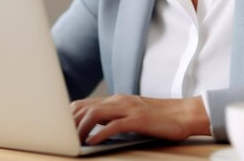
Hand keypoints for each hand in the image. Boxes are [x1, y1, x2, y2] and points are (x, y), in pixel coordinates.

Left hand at [71, 94, 210, 144]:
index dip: (68, 116)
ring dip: (81, 129)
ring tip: (73, 141)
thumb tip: (94, 130)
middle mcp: (119, 101)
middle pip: (85, 107)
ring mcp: (129, 108)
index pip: (84, 104)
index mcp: (116, 100)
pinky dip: (100, 134)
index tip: (59, 129)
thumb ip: (115, 118)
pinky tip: (92, 142)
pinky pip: (114, 125)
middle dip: (69, 123)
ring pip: (95, 114)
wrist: (184, 114)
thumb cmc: (159, 118)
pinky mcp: (138, 119)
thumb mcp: (132, 114)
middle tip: (61, 137)